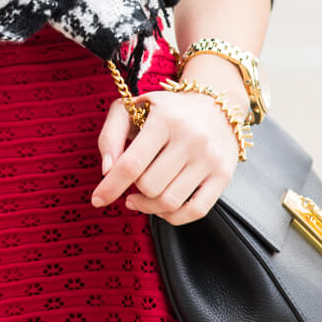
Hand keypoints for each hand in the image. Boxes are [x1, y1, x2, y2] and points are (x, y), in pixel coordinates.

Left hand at [91, 87, 244, 224]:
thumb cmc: (166, 110)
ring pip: (170, 202)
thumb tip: (107, 171)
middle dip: (133, 190)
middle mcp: (192, 137)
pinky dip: (173, 216)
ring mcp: (210, 158)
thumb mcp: (131, 109)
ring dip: (148, 206)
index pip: (132, 163)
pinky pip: (196, 211)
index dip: (111, 186)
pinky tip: (162, 207)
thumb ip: (109, 136)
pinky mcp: (224, 175)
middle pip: (150, 186)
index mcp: (165, 119)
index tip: (97, 200)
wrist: (216, 105)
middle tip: (130, 184)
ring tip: (141, 197)